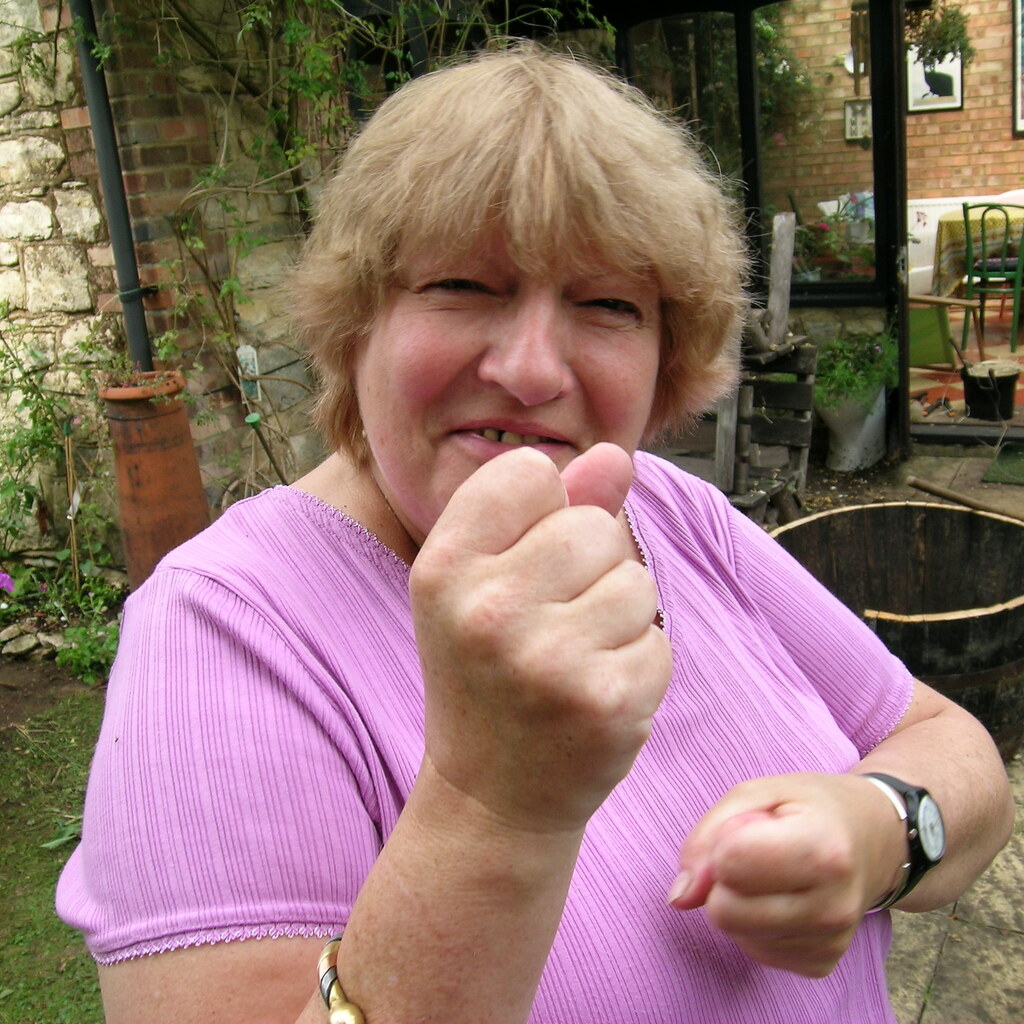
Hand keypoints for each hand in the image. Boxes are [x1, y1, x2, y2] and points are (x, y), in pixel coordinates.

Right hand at [409, 443, 671, 833]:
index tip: (521, 561)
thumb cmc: (487, 677)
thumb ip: (548, 511)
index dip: (540, 511)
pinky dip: (638, 662)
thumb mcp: (487, 585)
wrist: (491, 796)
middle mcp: (487, 608)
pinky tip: (595, 693)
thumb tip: (613, 454)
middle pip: (594, 524)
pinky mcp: (606, 701)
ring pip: (636, 580)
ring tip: (573, 659)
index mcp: (444, 568)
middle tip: (550, 624)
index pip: (529, 471)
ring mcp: (548, 658)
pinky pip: (659, 638)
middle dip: (589, 567)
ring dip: (619, 616)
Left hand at [667, 773, 906, 976]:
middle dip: (724, 879)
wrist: (874, 838)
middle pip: (725, 912)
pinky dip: (757, 924)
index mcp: (823, 849)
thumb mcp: (757, 793)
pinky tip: (784, 897)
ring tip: (774, 873)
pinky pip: (755, 951)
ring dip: (739, 901)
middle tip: (755, 853)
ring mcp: (831, 940)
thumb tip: (679, 897)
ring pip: (736, 934)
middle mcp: (833, 904)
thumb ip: (708, 836)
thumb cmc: (809, 807)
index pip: (730, 863)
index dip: (723, 841)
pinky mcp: (822, 964)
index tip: (749, 826)